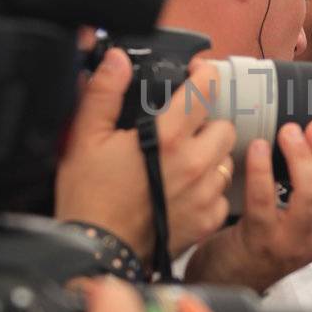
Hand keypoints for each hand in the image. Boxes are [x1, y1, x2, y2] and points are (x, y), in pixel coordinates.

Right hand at [55, 51, 236, 262]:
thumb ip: (104, 92)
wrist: (96, 252)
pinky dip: (208, 188)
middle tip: (181, 129)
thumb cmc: (89, 197)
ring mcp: (204, 194)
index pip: (206, 90)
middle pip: (224, 126)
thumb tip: (118, 60)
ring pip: (226, 160)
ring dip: (209, 155)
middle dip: (206, 122)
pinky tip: (184, 189)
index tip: (198, 74)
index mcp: (168, 137)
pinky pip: (222, 194)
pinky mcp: (207, 220)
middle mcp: (195, 163)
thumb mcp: (85, 137)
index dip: (205, 74)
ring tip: (181, 160)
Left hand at [186, 121, 311, 290]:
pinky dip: (262, 170)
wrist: (228, 277)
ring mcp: (291, 244)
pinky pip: (265, 200)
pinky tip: (259, 149)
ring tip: (288, 132)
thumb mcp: (299, 225)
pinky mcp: (260, 240)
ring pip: (311, 197)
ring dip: (301, 158)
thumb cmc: (262, 241)